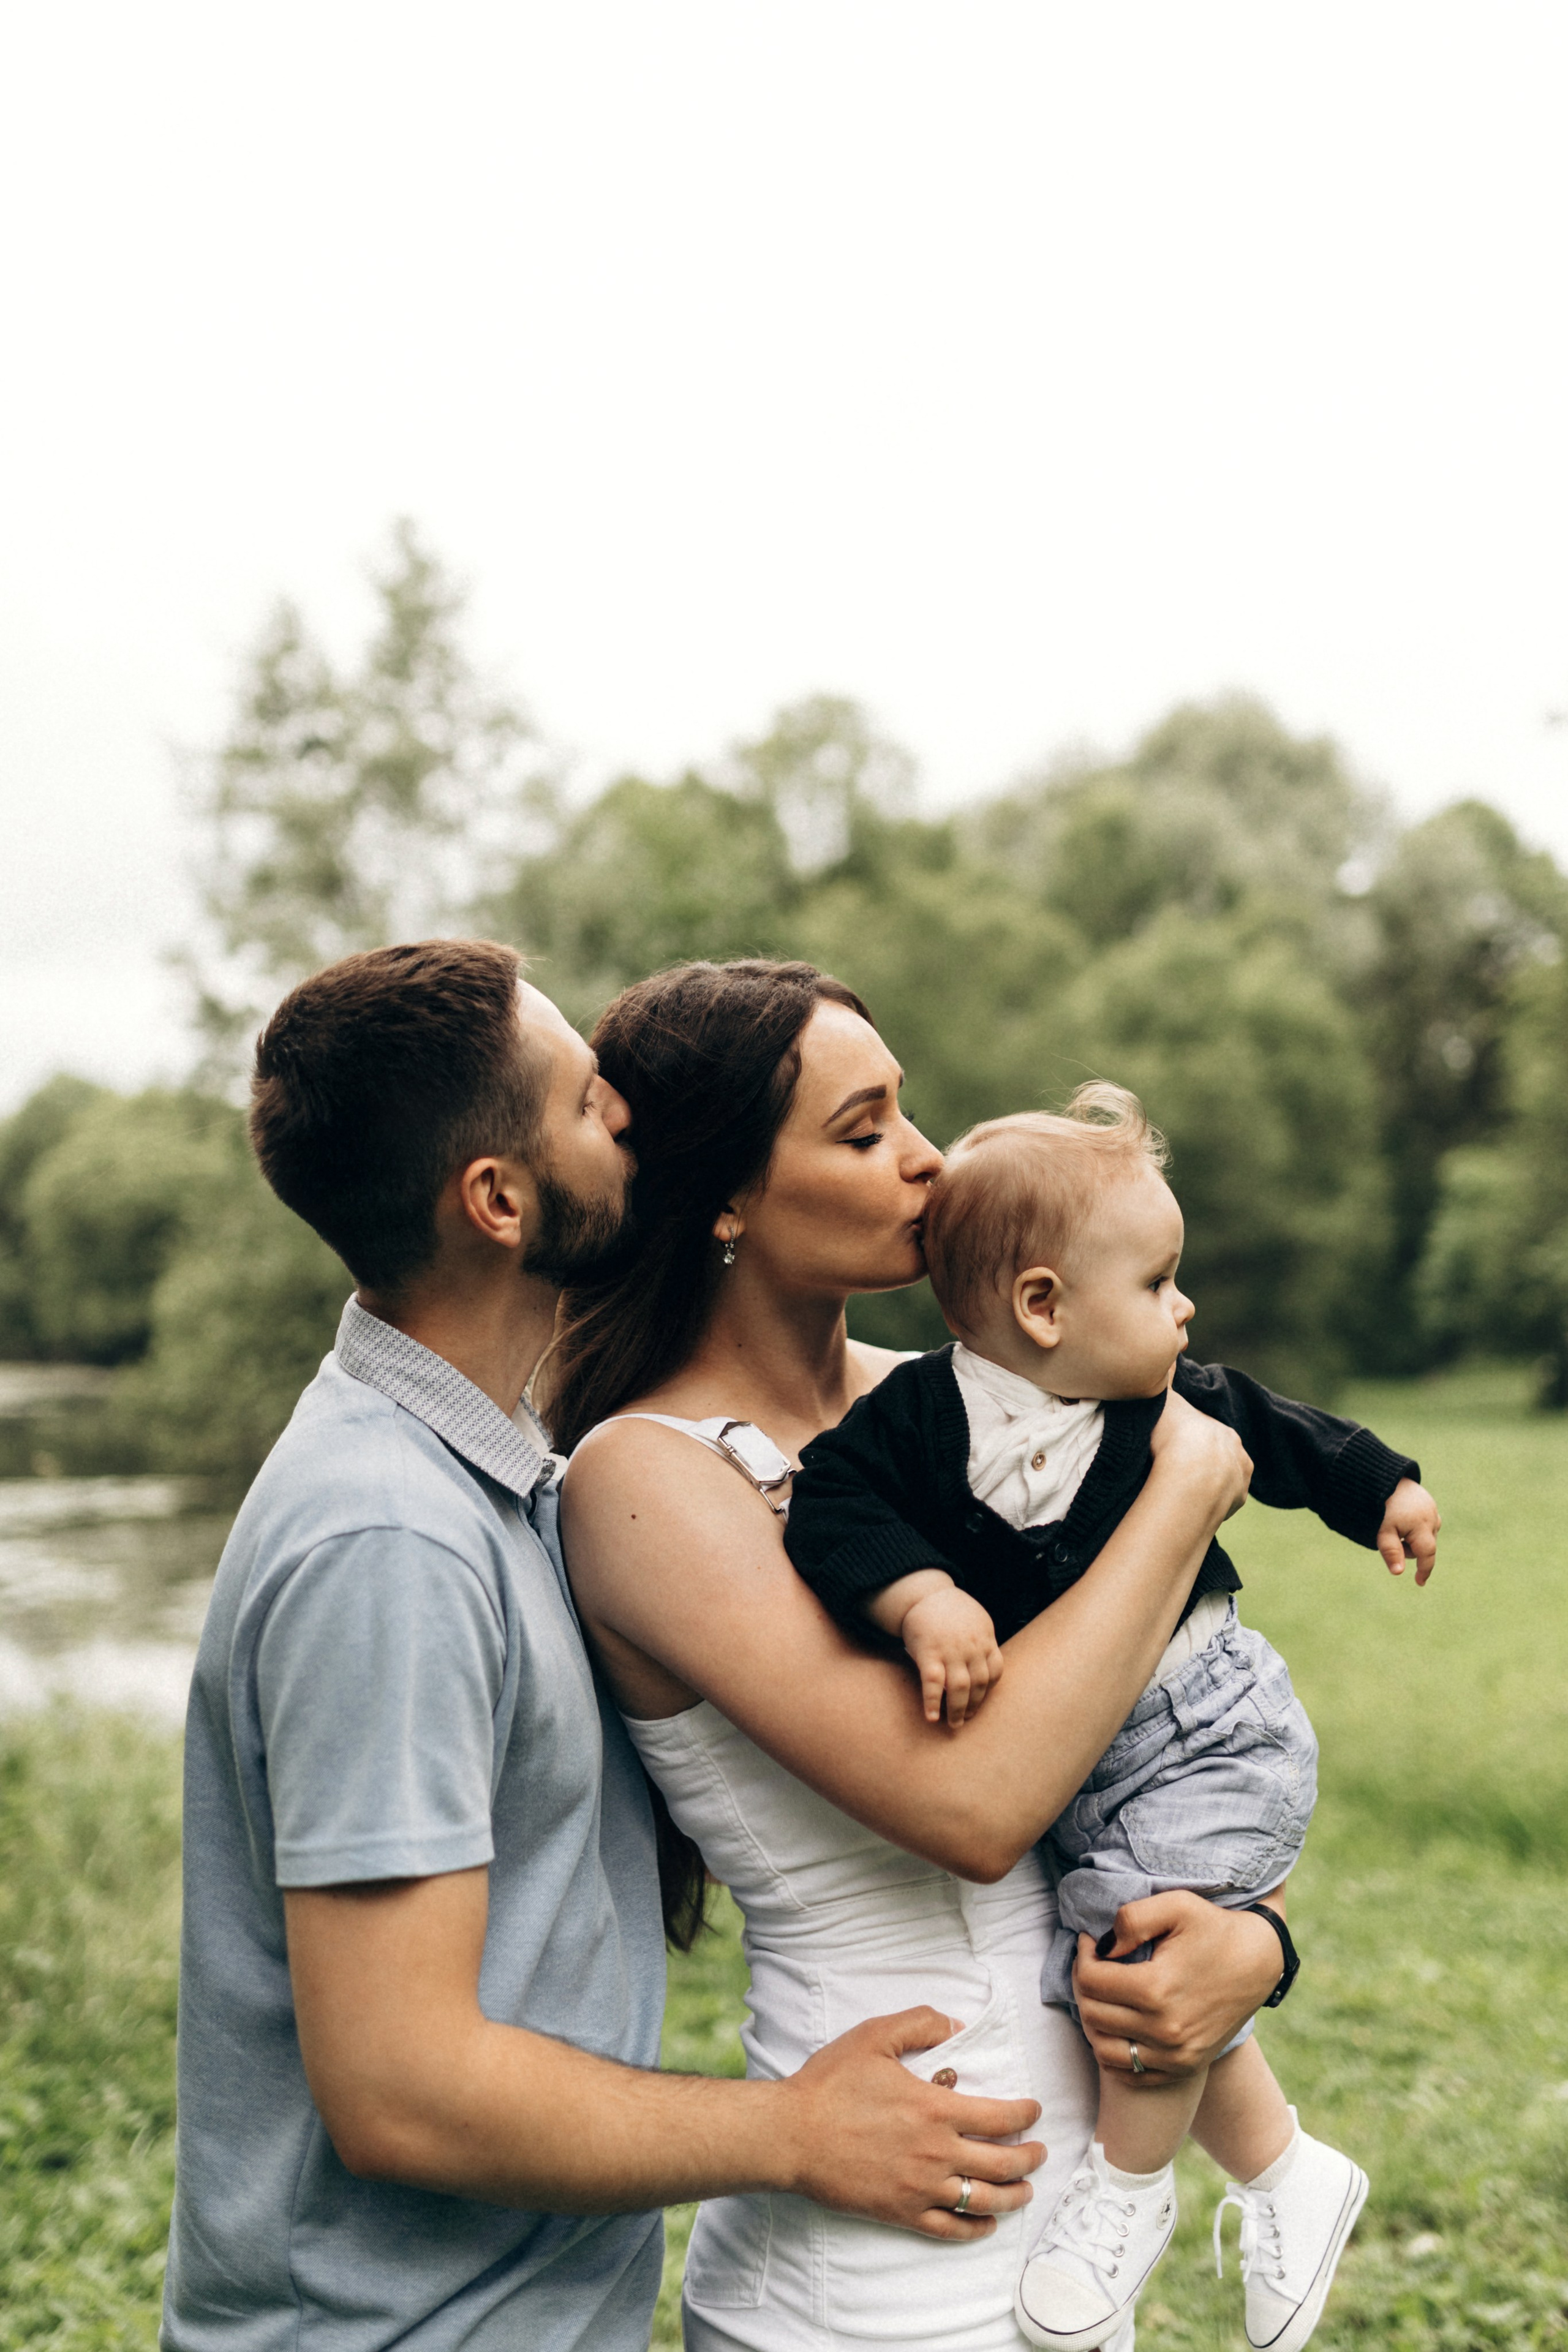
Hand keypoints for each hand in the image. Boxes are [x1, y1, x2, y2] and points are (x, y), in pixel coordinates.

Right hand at [774, 2006, 1043, 2238]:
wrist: (791, 2133)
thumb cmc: (830, 2083)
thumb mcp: (874, 2036)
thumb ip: (921, 2024)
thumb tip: (957, 2025)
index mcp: (934, 2109)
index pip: (1000, 2118)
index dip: (1026, 2114)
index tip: (1034, 2110)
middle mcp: (935, 2153)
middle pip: (1002, 2164)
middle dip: (1030, 2158)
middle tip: (1040, 2151)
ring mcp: (920, 2188)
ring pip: (983, 2201)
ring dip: (1014, 2196)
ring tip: (1026, 2189)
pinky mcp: (900, 2212)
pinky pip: (949, 2229)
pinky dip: (976, 2229)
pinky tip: (986, 2224)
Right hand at [901, 1588, 1004, 1726]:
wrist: (923, 1593)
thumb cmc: (949, 1609)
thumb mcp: (976, 1620)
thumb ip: (982, 1641)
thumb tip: (984, 1665)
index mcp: (985, 1638)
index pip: (995, 1670)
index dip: (989, 1690)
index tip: (982, 1701)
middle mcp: (971, 1646)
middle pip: (980, 1683)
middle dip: (976, 1705)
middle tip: (968, 1719)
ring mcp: (950, 1650)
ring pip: (960, 1688)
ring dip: (959, 1710)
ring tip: (955, 1724)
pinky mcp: (929, 1653)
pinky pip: (933, 1683)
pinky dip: (932, 1702)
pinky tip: (931, 1717)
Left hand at [1071, 1893, 1283, 2081]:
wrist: (1259, 1962)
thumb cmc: (1215, 1928)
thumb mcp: (1176, 1905)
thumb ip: (1132, 1919)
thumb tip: (1101, 1947)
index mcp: (1157, 1989)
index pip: (1091, 1981)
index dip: (1082, 1956)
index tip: (1089, 1941)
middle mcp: (1165, 2031)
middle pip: (1092, 2015)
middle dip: (1083, 1985)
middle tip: (1092, 1963)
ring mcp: (1175, 2055)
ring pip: (1103, 2049)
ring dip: (1093, 2021)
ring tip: (1103, 1994)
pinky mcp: (1183, 2068)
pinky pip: (1129, 2074)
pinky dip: (1113, 2052)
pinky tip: (1118, 2023)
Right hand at [1149, 1388, 1252, 1526]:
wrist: (1190, 1478)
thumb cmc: (1175, 1437)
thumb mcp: (1167, 1402)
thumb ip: (1166, 1380)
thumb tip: (1170, 1353)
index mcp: (1223, 1430)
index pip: (1205, 1434)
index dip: (1188, 1441)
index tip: (1172, 1447)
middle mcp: (1238, 1452)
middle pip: (1218, 1456)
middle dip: (1202, 1462)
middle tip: (1176, 1469)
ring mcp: (1240, 1478)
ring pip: (1224, 1479)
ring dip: (1208, 1483)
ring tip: (1184, 1488)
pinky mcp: (1237, 1500)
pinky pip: (1223, 1500)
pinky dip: (1210, 1501)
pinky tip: (1192, 1502)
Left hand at [1377, 1477, 1439, 1584]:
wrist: (1381, 1475)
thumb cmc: (1380, 1505)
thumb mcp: (1382, 1531)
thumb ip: (1391, 1552)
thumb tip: (1398, 1573)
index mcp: (1422, 1526)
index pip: (1427, 1554)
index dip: (1424, 1570)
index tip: (1419, 1583)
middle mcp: (1431, 1516)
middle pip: (1425, 1545)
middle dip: (1411, 1549)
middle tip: (1391, 1538)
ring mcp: (1431, 1506)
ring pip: (1426, 1533)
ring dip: (1413, 1537)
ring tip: (1395, 1526)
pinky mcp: (1426, 1499)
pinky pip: (1424, 1520)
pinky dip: (1414, 1525)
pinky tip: (1400, 1517)